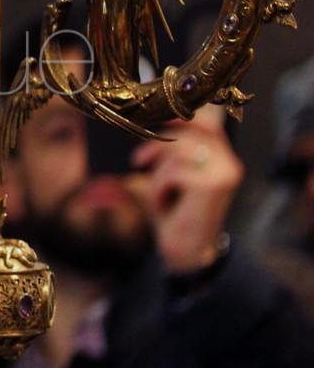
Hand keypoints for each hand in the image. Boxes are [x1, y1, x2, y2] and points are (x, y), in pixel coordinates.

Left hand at [130, 107, 242, 274]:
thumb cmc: (174, 211)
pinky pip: (174, 171)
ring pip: (178, 151)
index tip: (154, 117)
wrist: (186, 251)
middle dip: (159, 145)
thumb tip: (148, 123)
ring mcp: (224, 173)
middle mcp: (229, 163)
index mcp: (222, 158)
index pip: (208, 124)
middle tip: (139, 161)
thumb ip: (169, 151)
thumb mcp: (168, 175)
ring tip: (158, 191)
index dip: (182, 116)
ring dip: (158, 172)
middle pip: (189, 133)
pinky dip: (160, 186)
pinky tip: (164, 203)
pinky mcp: (212, 185)